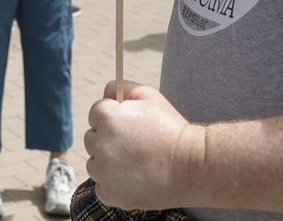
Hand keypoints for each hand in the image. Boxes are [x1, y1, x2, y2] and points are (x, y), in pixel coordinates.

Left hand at [84, 81, 203, 209]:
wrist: (191, 167)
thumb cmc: (171, 129)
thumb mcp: (150, 96)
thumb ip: (122, 88)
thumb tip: (107, 93)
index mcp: (107, 118)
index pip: (95, 114)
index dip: (113, 117)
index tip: (129, 126)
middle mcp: (100, 144)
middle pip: (91, 139)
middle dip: (107, 139)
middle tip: (133, 144)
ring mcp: (104, 172)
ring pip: (94, 163)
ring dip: (107, 162)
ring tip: (134, 162)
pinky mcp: (110, 194)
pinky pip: (101, 186)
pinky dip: (112, 184)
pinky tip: (132, 178)